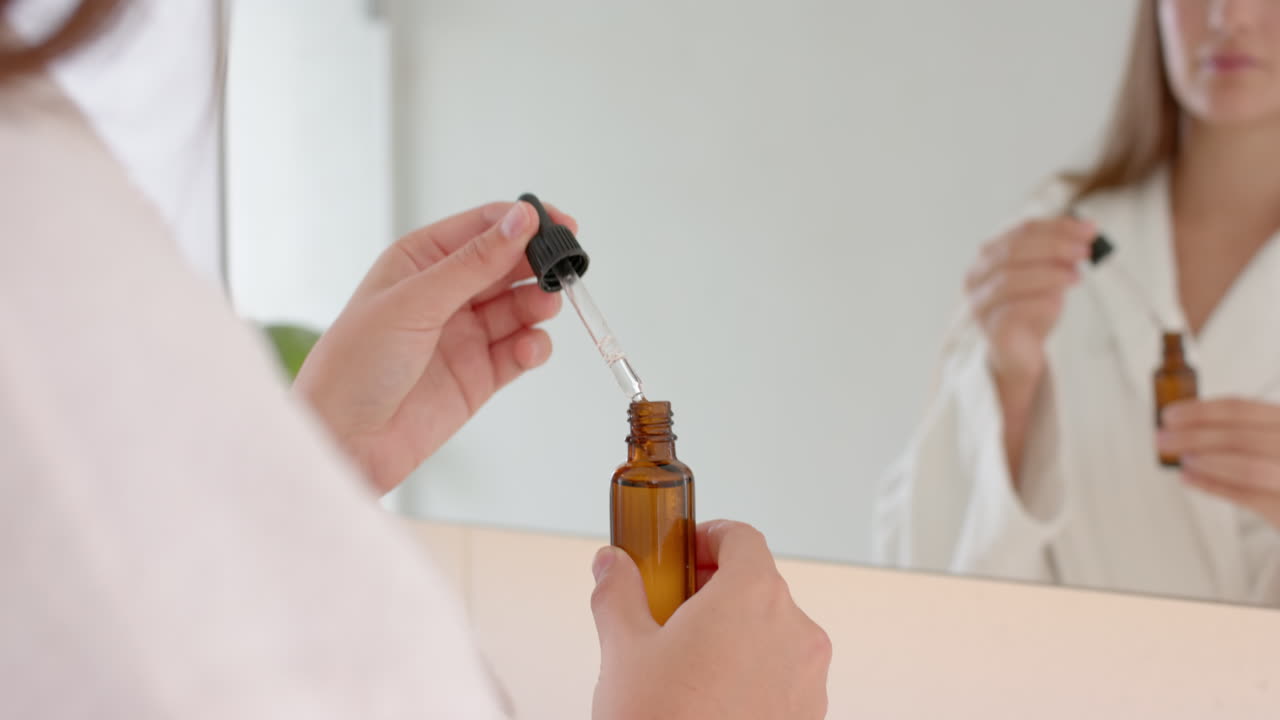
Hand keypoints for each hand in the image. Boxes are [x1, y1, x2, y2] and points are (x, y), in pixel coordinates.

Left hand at [294, 200, 573, 493]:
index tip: (562, 225)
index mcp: (422, 261)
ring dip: (539, 305)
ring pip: (520, 307)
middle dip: (538, 265)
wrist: (344, 442)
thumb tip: (520, 219)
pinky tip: (529, 349)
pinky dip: (533, 347)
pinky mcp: (480, 375)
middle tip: (564, 269)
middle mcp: (446, 293)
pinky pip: (520, 350)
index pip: (484, 227)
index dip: (524, 222)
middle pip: (509, 265)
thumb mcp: (415, 302)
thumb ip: (474, 263)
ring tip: (543, 309)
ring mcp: (465, 334)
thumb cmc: (355, 365)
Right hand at [589, 521, 830, 719]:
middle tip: (669, 609)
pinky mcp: (808, 714)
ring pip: (771, 632)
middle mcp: (793, 630)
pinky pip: (780, 674)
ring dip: (733, 633)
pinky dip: (750, 672)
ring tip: (684, 662)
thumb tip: (612, 565)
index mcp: (752, 596)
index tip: (680, 551)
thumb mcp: (624, 650)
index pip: (742, 537)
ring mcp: (807, 676)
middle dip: (712, 590)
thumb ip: (619, 592)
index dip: (707, 536)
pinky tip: (707, 698)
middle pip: (757, 585)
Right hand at [966, 217, 1093, 383]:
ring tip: (1076, 277)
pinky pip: (1014, 310)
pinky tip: (1058, 304)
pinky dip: (1041, 302)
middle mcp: (976, 276)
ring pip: (1009, 278)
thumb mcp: (1049, 274)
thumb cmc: (1032, 309)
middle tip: (1084, 252)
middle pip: (1013, 250)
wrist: (1020, 353)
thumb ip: (1060, 253)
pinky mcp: (990, 328)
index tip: (1089, 230)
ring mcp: (980, 302)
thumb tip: (1087, 231)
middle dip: (1053, 247)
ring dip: (1047, 274)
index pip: (1022, 231)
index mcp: (989, 256)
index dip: (1057, 227)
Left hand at [1159, 398, 1279, 527]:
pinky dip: (1212, 485)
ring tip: (1182, 460)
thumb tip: (1182, 426)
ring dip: (1206, 462)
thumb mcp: (1265, 436)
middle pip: (1237, 437)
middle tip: (1162, 439)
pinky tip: (1189, 478)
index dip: (1199, 411)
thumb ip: (1235, 430)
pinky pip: (1246, 497)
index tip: (1169, 416)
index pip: (1239, 408)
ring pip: (1246, 468)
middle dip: (1192, 437)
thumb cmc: (1276, 463)